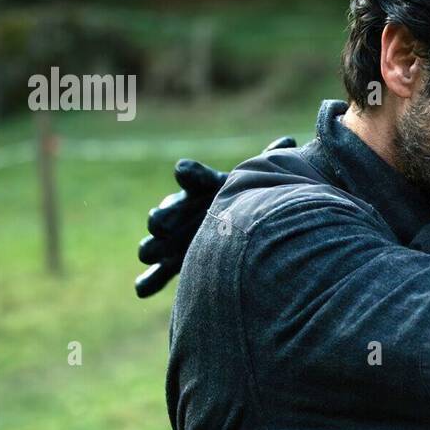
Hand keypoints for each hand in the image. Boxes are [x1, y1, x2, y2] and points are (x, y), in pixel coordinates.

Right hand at [134, 136, 295, 297]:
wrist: (238, 229)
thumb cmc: (248, 200)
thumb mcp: (261, 183)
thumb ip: (270, 163)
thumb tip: (288, 139)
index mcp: (203, 188)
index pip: (194, 176)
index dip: (190, 174)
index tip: (184, 171)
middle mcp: (182, 209)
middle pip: (168, 210)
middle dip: (163, 216)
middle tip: (159, 224)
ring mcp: (173, 238)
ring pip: (157, 241)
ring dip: (151, 246)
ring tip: (147, 253)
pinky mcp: (173, 263)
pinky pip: (158, 273)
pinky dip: (149, 281)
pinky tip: (141, 290)